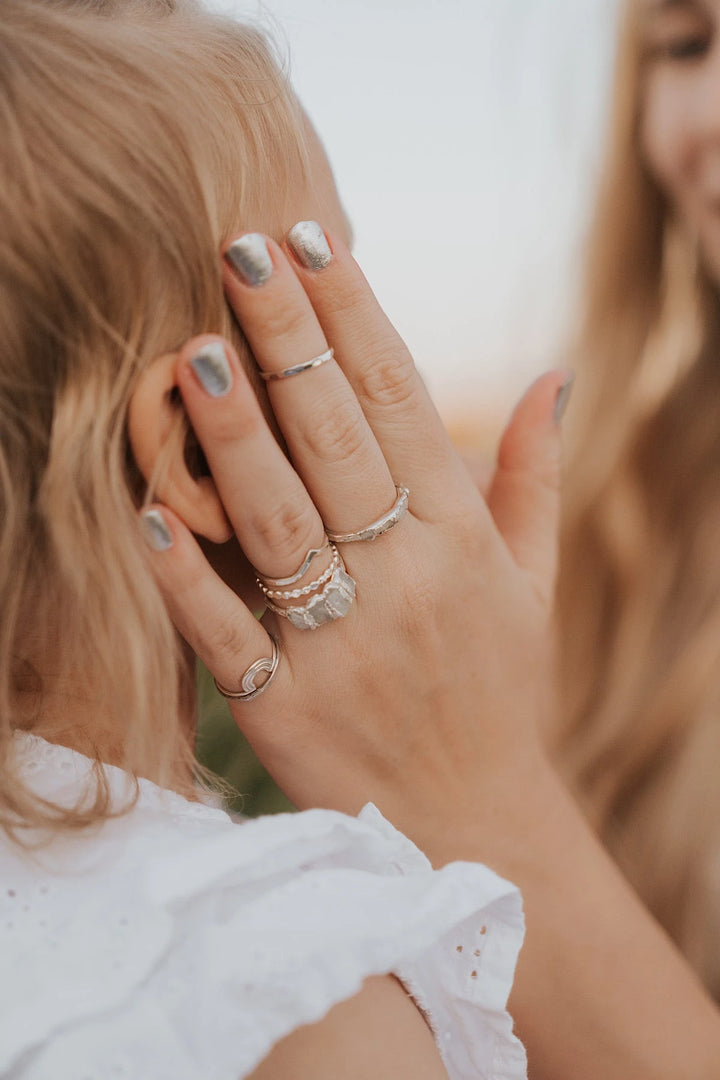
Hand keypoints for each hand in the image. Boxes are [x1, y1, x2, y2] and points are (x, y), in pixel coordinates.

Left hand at [140, 225, 570, 847]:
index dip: (356, 315)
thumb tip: (555, 374)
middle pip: (338, 442)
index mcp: (461, 540)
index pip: (403, 404)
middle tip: (239, 248)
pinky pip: (229, 636)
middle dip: (288, 339)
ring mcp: (344, 649)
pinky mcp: (288, 712)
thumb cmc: (500, 692)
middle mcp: (408, 582)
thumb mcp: (533, 584)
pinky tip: (150, 513)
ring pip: (281, 524)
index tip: (312, 238)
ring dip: (236, 438)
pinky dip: (188, 578)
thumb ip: (534, 474)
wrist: (474, 829)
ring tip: (195, 352)